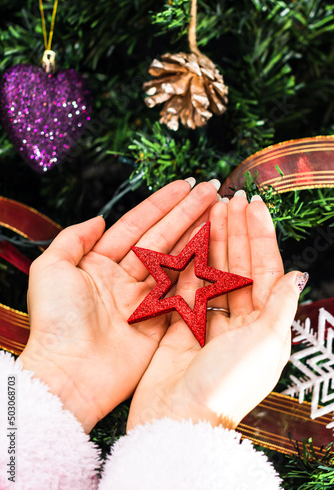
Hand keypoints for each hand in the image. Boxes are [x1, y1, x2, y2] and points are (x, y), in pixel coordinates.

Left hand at [19, 179, 218, 432]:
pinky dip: (200, 269)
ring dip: (197, 234)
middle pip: (162, 237)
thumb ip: (73, 238)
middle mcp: (125, 277)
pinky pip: (183, 289)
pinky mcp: (160, 320)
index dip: (161, 204)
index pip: (136, 224)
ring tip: (219, 210)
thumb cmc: (56, 321)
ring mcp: (144, 298)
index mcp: (99, 262)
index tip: (185, 184)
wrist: (70, 373)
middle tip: (212, 190)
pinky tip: (216, 247)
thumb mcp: (51, 269)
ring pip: (176, 259)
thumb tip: (99, 217)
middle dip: (187, 212)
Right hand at [127, 193, 305, 430]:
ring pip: (215, 270)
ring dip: (216, 239)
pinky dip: (191, 261)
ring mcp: (210, 320)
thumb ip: (279, 305)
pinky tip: (193, 237)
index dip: (261, 236)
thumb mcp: (266, 343)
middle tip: (231, 197)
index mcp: (264, 324)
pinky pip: (189, 284)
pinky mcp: (182, 323)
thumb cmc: (227, 384)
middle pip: (241, 264)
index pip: (266, 269)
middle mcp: (240, 320)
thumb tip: (298, 274)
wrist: (179, 418)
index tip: (254, 205)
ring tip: (213, 208)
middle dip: (238, 231)